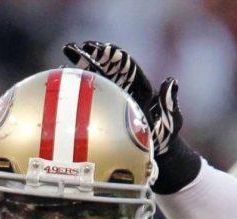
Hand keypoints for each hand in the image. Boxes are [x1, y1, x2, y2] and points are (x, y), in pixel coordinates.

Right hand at [63, 42, 183, 157]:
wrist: (157, 153)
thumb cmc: (167, 137)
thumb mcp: (172, 121)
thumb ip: (170, 103)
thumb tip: (171, 81)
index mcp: (141, 87)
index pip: (127, 67)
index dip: (115, 56)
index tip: (103, 48)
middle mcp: (126, 87)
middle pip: (109, 66)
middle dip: (94, 54)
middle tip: (78, 46)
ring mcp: (115, 97)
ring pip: (98, 77)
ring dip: (83, 63)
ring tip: (67, 53)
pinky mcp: (105, 108)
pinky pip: (91, 95)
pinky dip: (79, 86)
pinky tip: (64, 79)